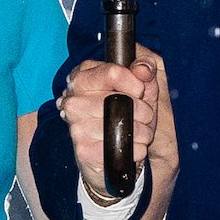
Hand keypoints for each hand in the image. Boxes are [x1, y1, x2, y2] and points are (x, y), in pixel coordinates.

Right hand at [58, 44, 170, 200]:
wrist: (112, 152)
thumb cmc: (126, 113)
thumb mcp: (140, 84)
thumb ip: (145, 66)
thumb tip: (142, 69)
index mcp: (83, 77)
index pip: (113, 72)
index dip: (135, 83)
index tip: (140, 92)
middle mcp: (74, 100)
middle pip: (122, 101)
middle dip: (143, 111)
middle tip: (143, 116)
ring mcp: (77, 126)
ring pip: (124, 125)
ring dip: (143, 132)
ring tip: (139, 132)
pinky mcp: (84, 150)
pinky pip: (123, 147)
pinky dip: (137, 149)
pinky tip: (132, 146)